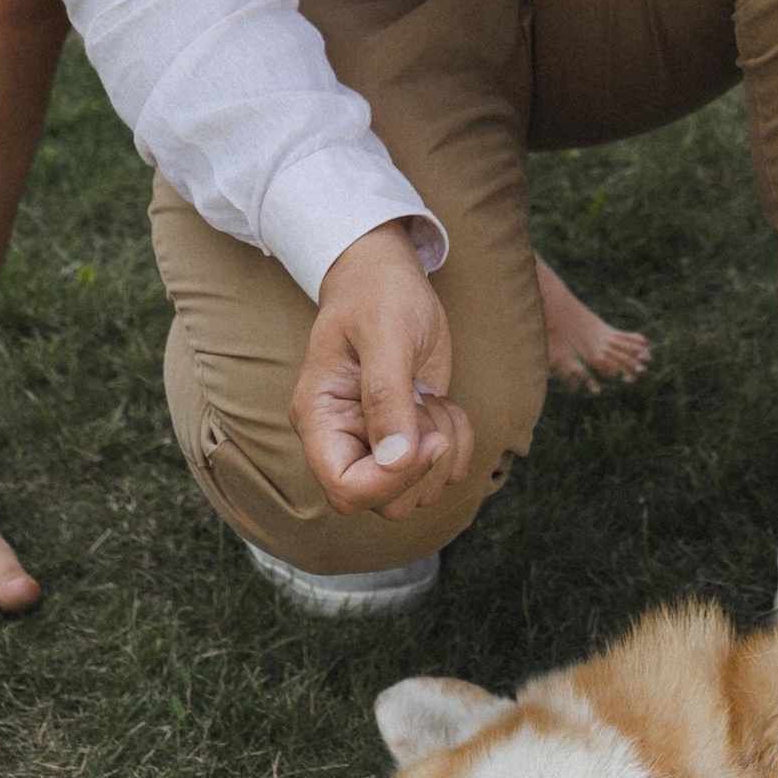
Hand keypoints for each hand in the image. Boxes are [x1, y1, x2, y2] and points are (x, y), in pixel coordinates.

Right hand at [291, 227, 472, 518]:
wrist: (387, 275)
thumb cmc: (377, 294)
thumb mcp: (385, 334)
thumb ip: (387, 396)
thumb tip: (396, 460)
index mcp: (320, 418)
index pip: (345, 490)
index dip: (392, 480)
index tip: (429, 441)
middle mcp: (343, 438)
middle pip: (383, 502)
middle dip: (422, 465)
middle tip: (428, 407)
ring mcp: (377, 440)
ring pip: (416, 490)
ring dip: (442, 448)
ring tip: (430, 397)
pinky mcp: (409, 434)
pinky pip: (441, 470)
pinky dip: (458, 442)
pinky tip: (445, 403)